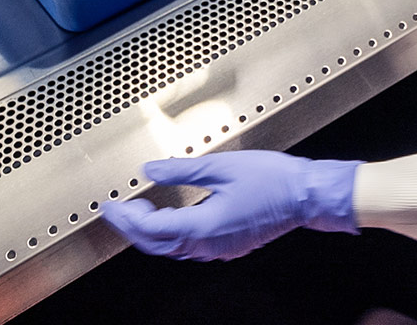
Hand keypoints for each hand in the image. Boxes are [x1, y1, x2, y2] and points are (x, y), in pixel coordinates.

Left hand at [100, 152, 361, 261]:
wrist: (307, 195)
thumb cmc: (273, 179)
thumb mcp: (222, 166)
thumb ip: (181, 171)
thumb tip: (150, 171)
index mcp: (202, 226)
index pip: (150, 227)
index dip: (125, 216)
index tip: (109, 205)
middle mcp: (208, 244)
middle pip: (156, 244)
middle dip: (132, 227)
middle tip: (116, 210)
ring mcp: (219, 248)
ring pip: (172, 248)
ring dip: (151, 233)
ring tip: (138, 212)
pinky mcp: (229, 245)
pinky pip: (190, 247)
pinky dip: (172, 235)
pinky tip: (171, 221)